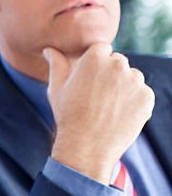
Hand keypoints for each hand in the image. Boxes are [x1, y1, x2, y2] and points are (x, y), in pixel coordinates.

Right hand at [44, 44, 153, 183]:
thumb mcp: (57, 88)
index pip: (102, 49)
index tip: (89, 79)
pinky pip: (142, 93)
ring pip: (132, 77)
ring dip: (124, 86)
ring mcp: (135, 81)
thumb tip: (49, 50)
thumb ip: (56, 64)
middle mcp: (118, 65)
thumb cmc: (68, 115)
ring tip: (108, 106)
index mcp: (95, 58)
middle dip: (110, 73)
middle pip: (118, 62)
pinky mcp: (147, 97)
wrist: (87, 146)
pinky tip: (118, 114)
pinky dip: (134, 101)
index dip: (95, 64)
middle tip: (97, 96)